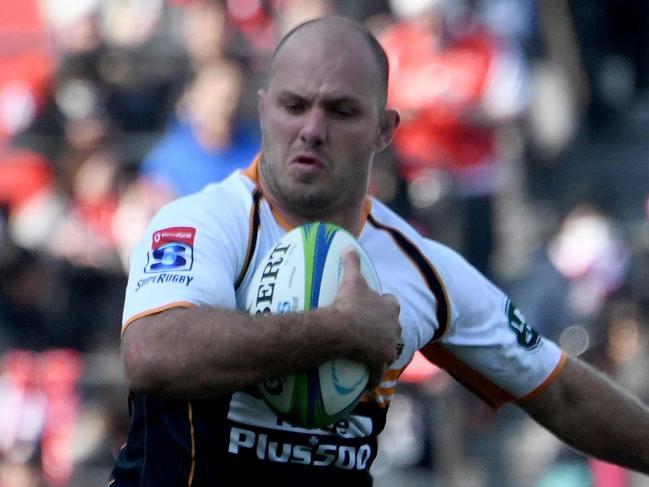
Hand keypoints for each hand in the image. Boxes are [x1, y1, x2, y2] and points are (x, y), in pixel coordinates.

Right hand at [331, 248, 401, 389]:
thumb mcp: (352, 279)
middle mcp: (394, 328)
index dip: (385, 305)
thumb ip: (352, 261)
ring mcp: (387, 347)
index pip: (392, 304)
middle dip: (387, 329)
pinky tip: (367, 384)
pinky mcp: (378, 363)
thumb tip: (350, 245)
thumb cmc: (349, 303)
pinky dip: (373, 378)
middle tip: (373, 330)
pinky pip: (377, 373)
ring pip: (390, 351)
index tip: (376, 306)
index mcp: (390, 308)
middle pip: (394, 328)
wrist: (343, 329)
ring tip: (372, 355)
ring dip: (383, 352)